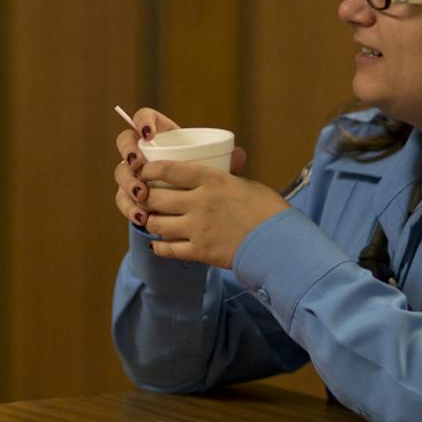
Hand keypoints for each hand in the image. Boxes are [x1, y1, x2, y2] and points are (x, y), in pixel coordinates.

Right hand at [113, 106, 247, 234]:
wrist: (193, 211)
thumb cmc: (205, 182)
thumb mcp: (214, 170)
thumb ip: (225, 163)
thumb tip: (239, 155)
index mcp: (162, 135)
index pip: (144, 118)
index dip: (142, 121)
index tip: (149, 134)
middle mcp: (143, 151)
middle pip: (125, 143)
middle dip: (128, 154)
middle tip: (139, 166)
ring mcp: (133, 174)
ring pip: (121, 173)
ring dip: (128, 184)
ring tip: (142, 196)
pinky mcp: (129, 196)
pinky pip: (122, 199)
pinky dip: (129, 208)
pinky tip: (140, 217)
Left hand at [131, 159, 284, 268]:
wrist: (280, 242)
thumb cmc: (269, 210)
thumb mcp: (245, 185)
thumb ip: (224, 180)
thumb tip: (215, 173)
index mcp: (212, 180)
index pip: (169, 169)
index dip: (150, 169)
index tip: (143, 170)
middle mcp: (200, 202)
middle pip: (155, 198)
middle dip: (142, 197)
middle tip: (141, 197)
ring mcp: (197, 228)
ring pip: (157, 224)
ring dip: (149, 222)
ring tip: (149, 220)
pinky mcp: (200, 251)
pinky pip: (168, 249)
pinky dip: (159, 246)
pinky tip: (157, 244)